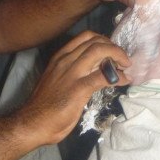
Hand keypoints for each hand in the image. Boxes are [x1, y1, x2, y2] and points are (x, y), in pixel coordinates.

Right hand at [15, 31, 129, 144]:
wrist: (33, 122)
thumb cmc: (45, 104)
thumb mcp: (58, 79)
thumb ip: (74, 71)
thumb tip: (96, 69)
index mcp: (60, 56)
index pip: (86, 36)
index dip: (104, 40)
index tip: (112, 51)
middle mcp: (66, 60)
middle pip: (96, 41)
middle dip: (115, 48)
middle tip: (123, 60)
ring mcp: (72, 73)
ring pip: (100, 51)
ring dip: (118, 56)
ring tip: (126, 67)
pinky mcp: (78, 88)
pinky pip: (103, 76)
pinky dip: (117, 77)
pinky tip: (123, 81)